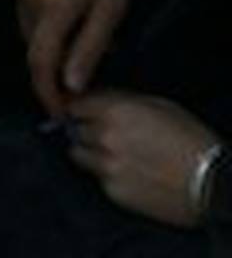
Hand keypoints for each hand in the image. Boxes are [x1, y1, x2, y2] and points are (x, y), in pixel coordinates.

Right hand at [18, 0, 132, 116]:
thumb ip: (88, 48)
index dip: (48, 92)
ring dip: (49, 51)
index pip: (41, 63)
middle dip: (52, 74)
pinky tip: (67, 26)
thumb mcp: (110, 10)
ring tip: (78, 52)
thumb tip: (71, 85)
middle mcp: (28, 2)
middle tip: (77, 87)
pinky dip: (45, 31)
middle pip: (34, 52)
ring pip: (30, 36)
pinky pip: (28, 18)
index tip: (59, 113)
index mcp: (52, 10)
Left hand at [68, 91, 218, 226]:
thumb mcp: (160, 106)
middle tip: (100, 133)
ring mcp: (106, 166)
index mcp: (115, 111)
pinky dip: (107, 175)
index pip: (76, 105)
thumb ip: (124, 101)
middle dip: (85, 130)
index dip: (79, 108)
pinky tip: (129, 174)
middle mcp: (104, 137)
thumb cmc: (193, 141)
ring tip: (110, 154)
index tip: (80, 111)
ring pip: (78, 155)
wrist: (214, 184)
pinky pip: (98, 179)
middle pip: (75, 130)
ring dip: (89, 152)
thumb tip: (101, 99)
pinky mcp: (113, 191)